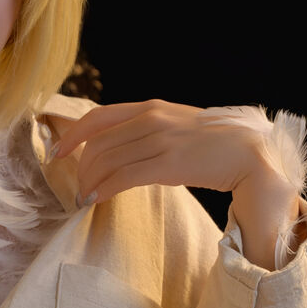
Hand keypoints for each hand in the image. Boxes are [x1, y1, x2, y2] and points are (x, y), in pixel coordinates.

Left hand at [50, 99, 289, 206]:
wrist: (248, 154)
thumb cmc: (213, 144)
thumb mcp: (175, 125)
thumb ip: (147, 129)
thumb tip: (118, 147)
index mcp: (151, 107)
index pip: (98, 116)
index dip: (72, 135)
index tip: (58, 152)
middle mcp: (152, 119)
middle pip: (98, 143)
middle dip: (82, 168)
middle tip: (78, 187)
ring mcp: (160, 140)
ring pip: (107, 161)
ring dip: (89, 182)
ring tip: (85, 198)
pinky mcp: (169, 164)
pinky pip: (123, 177)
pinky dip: (103, 189)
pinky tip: (95, 200)